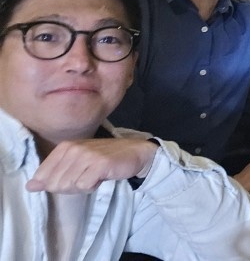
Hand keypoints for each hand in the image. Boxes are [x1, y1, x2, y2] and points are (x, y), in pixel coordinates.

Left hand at [27, 138, 157, 192]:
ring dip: (83, 187)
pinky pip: (84, 186)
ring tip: (95, 176)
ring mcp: (86, 155)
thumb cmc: (104, 159)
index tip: (74, 177)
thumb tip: (29, 187)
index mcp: (64, 147)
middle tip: (87, 178)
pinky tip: (102, 178)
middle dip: (70, 187)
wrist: (135, 153)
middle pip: (55, 184)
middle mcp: (73, 149)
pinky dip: (93, 187)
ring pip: (69, 186)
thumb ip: (52, 174)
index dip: (56, 184)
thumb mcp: (76, 164)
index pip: (43, 176)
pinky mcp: (99, 164)